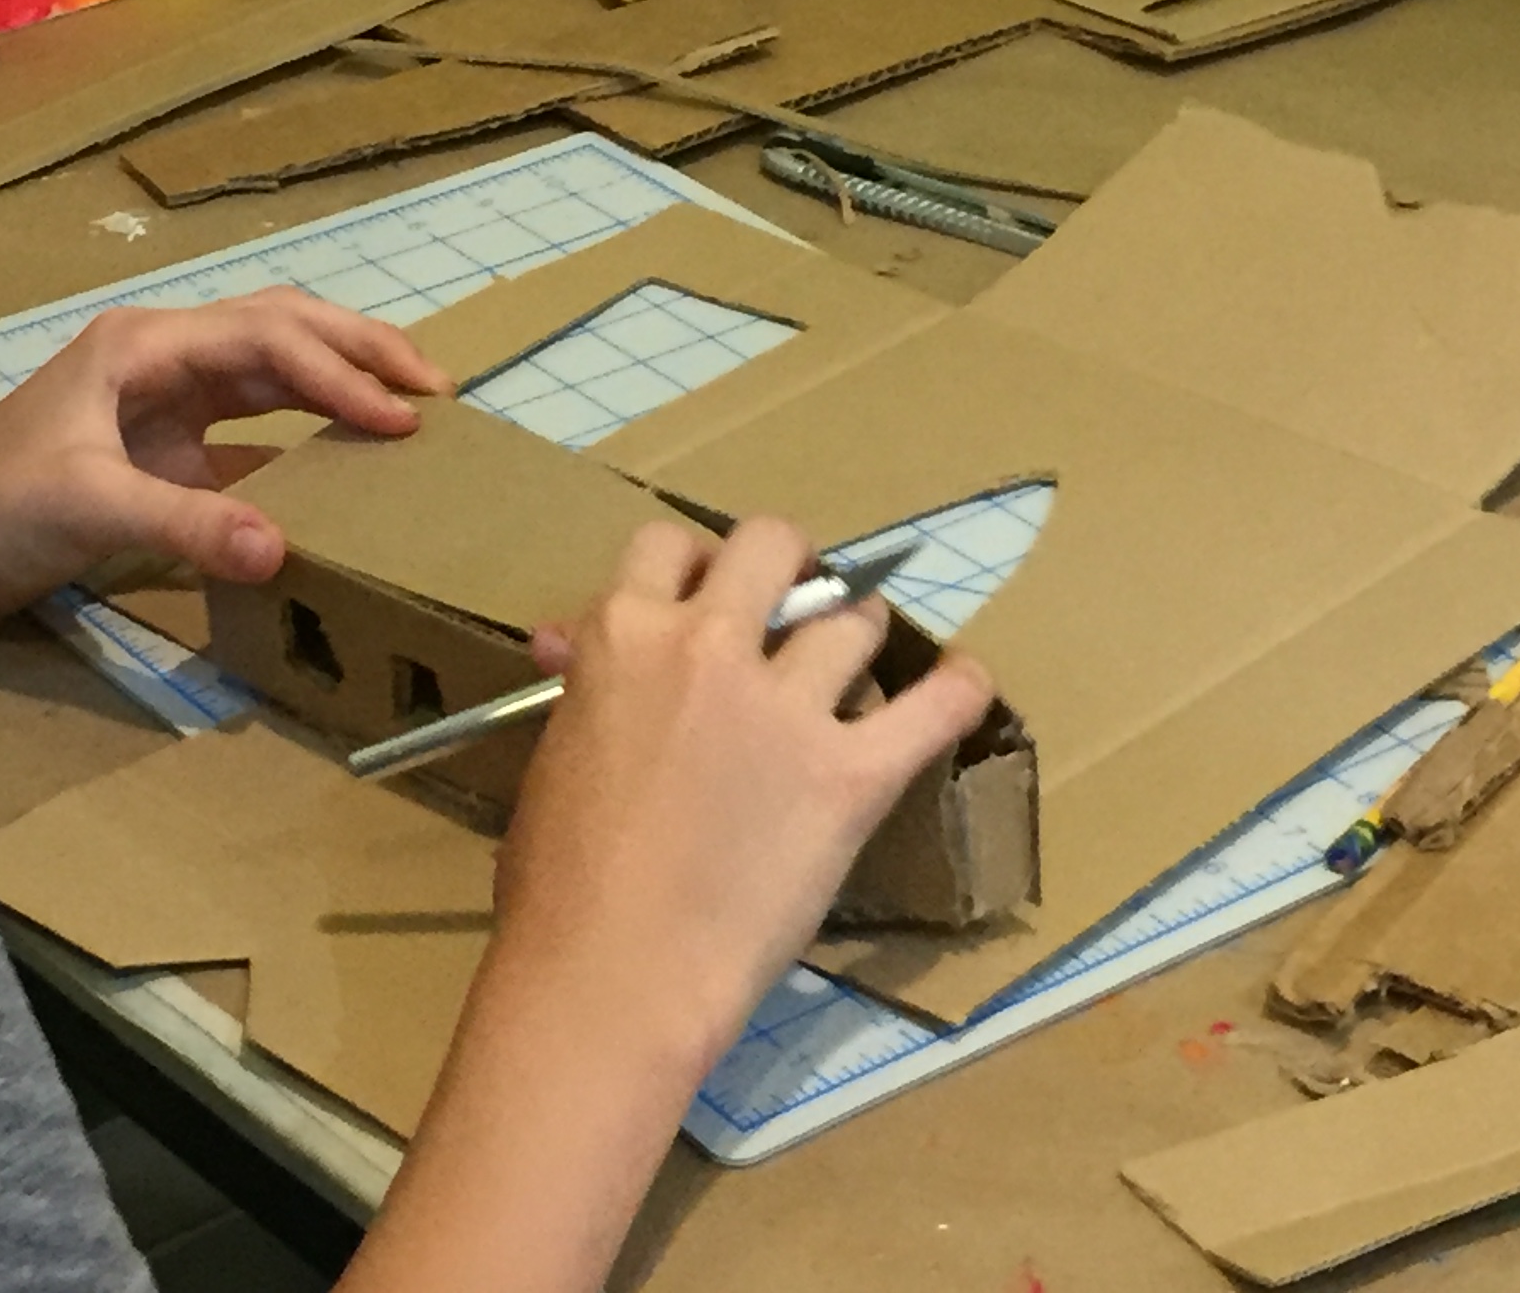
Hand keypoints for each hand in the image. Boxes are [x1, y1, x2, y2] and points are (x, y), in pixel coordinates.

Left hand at [0, 288, 446, 629]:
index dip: (338, 375)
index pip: (266, 340)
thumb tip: (283, 547)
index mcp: (143, 345)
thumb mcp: (85, 509)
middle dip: (359, 351)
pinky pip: (252, 433)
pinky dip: (305, 440)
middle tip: (435, 391)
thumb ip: (185, 523)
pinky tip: (347, 467)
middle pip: (281, 330)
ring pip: (273, 372)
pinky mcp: (161, 453)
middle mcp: (162, 359)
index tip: (400, 419)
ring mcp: (163, 404)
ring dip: (340, 385)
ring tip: (411, 411)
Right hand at [491, 518, 993, 1087]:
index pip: (668, 544)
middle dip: (789, 567)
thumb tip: (572, 644)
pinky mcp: (851, 777)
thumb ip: (589, 683)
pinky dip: (958, 689)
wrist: (611, 975)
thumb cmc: (557, 881)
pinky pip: (934, 708)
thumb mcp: (558, 751)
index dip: (693, 567)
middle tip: (793, 609)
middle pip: (773, 543)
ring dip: (856, 631)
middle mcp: (707, 644)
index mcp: (623, 635)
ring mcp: (785, 708)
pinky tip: (963, 683)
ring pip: (853, 617)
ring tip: (857, 662)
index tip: (707, 598)